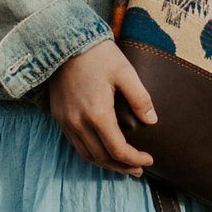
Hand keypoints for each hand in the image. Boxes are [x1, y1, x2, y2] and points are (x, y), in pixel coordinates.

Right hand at [45, 39, 157, 176]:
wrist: (63, 42)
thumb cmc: (97, 55)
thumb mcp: (125, 72)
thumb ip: (140, 98)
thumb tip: (152, 120)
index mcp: (97, 114)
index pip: (118, 150)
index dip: (135, 159)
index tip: (149, 159)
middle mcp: (78, 123)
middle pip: (102, 157)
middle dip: (122, 167)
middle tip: (139, 169)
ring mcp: (66, 121)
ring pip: (87, 155)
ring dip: (106, 164)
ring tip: (123, 166)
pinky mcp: (59, 117)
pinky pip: (75, 144)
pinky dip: (92, 154)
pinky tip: (103, 151)